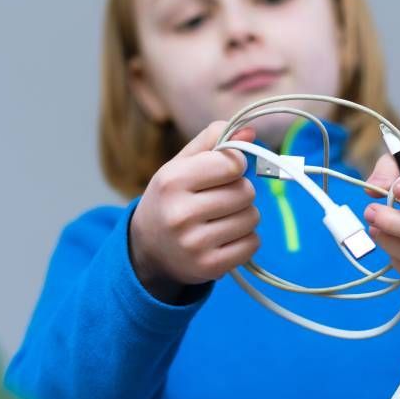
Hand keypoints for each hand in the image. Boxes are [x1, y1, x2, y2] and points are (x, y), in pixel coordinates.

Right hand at [130, 121, 260, 301]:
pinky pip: (252, 244)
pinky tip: (225, 238)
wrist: (147, 249)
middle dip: (240, 191)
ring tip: (221, 218)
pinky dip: (246, 239)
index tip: (225, 171)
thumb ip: (213, 141)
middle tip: (221, 199)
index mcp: (172, 181)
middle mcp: (180, 213)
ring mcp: (194, 244)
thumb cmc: (170, 199)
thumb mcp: (180, 165)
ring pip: (252, 218)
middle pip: (245, 192)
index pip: (232, 164)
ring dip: (245, 215)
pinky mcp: (209, 267)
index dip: (235, 165)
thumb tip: (249, 131)